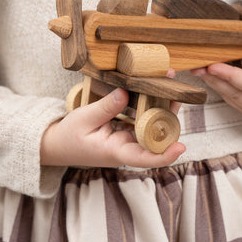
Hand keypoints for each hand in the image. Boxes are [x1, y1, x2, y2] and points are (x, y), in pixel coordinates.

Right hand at [40, 87, 185, 167]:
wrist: (59, 145)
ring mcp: (129, 139)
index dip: (165, 155)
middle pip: (156, 137)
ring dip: (161, 106)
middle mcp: (128, 147)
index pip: (144, 158)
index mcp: (117, 152)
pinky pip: (143, 119)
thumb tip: (126, 92)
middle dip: (169, 116)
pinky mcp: (127, 130)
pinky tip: (154, 88)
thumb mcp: (84, 119)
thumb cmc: (69, 137)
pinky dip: (149, 105)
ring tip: (167, 82)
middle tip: (177, 93)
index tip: (181, 147)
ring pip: (152, 125)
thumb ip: (106, 107)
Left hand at [191, 28, 241, 121]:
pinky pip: (229, 96)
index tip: (213, 65)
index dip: (231, 76)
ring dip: (212, 81)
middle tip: (196, 64)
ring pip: (228, 96)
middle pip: (234, 93)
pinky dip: (218, 83)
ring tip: (197, 66)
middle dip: (214, 78)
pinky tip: (207, 71)